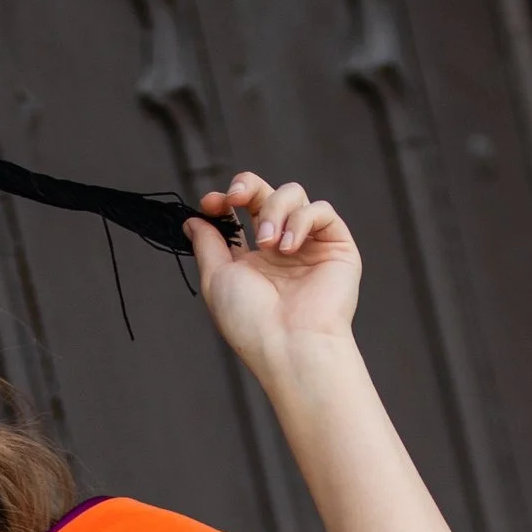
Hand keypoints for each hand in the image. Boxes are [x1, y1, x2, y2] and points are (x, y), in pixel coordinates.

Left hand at [184, 172, 360, 377]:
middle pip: (266, 193)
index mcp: (253, 258)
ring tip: (268, 244)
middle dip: (248, 187)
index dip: (225, 200)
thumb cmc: (250, 321)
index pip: (240, 212)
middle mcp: (282, 248)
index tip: (211, 203)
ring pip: (294, 194)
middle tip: (236, 198)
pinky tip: (289, 249)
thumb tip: (193, 220)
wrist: (289, 344)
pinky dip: (301, 220)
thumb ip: (206, 245)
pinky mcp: (337, 246)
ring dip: (273, 210)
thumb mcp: (217, 279)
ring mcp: (310, 245)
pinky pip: (321, 210)